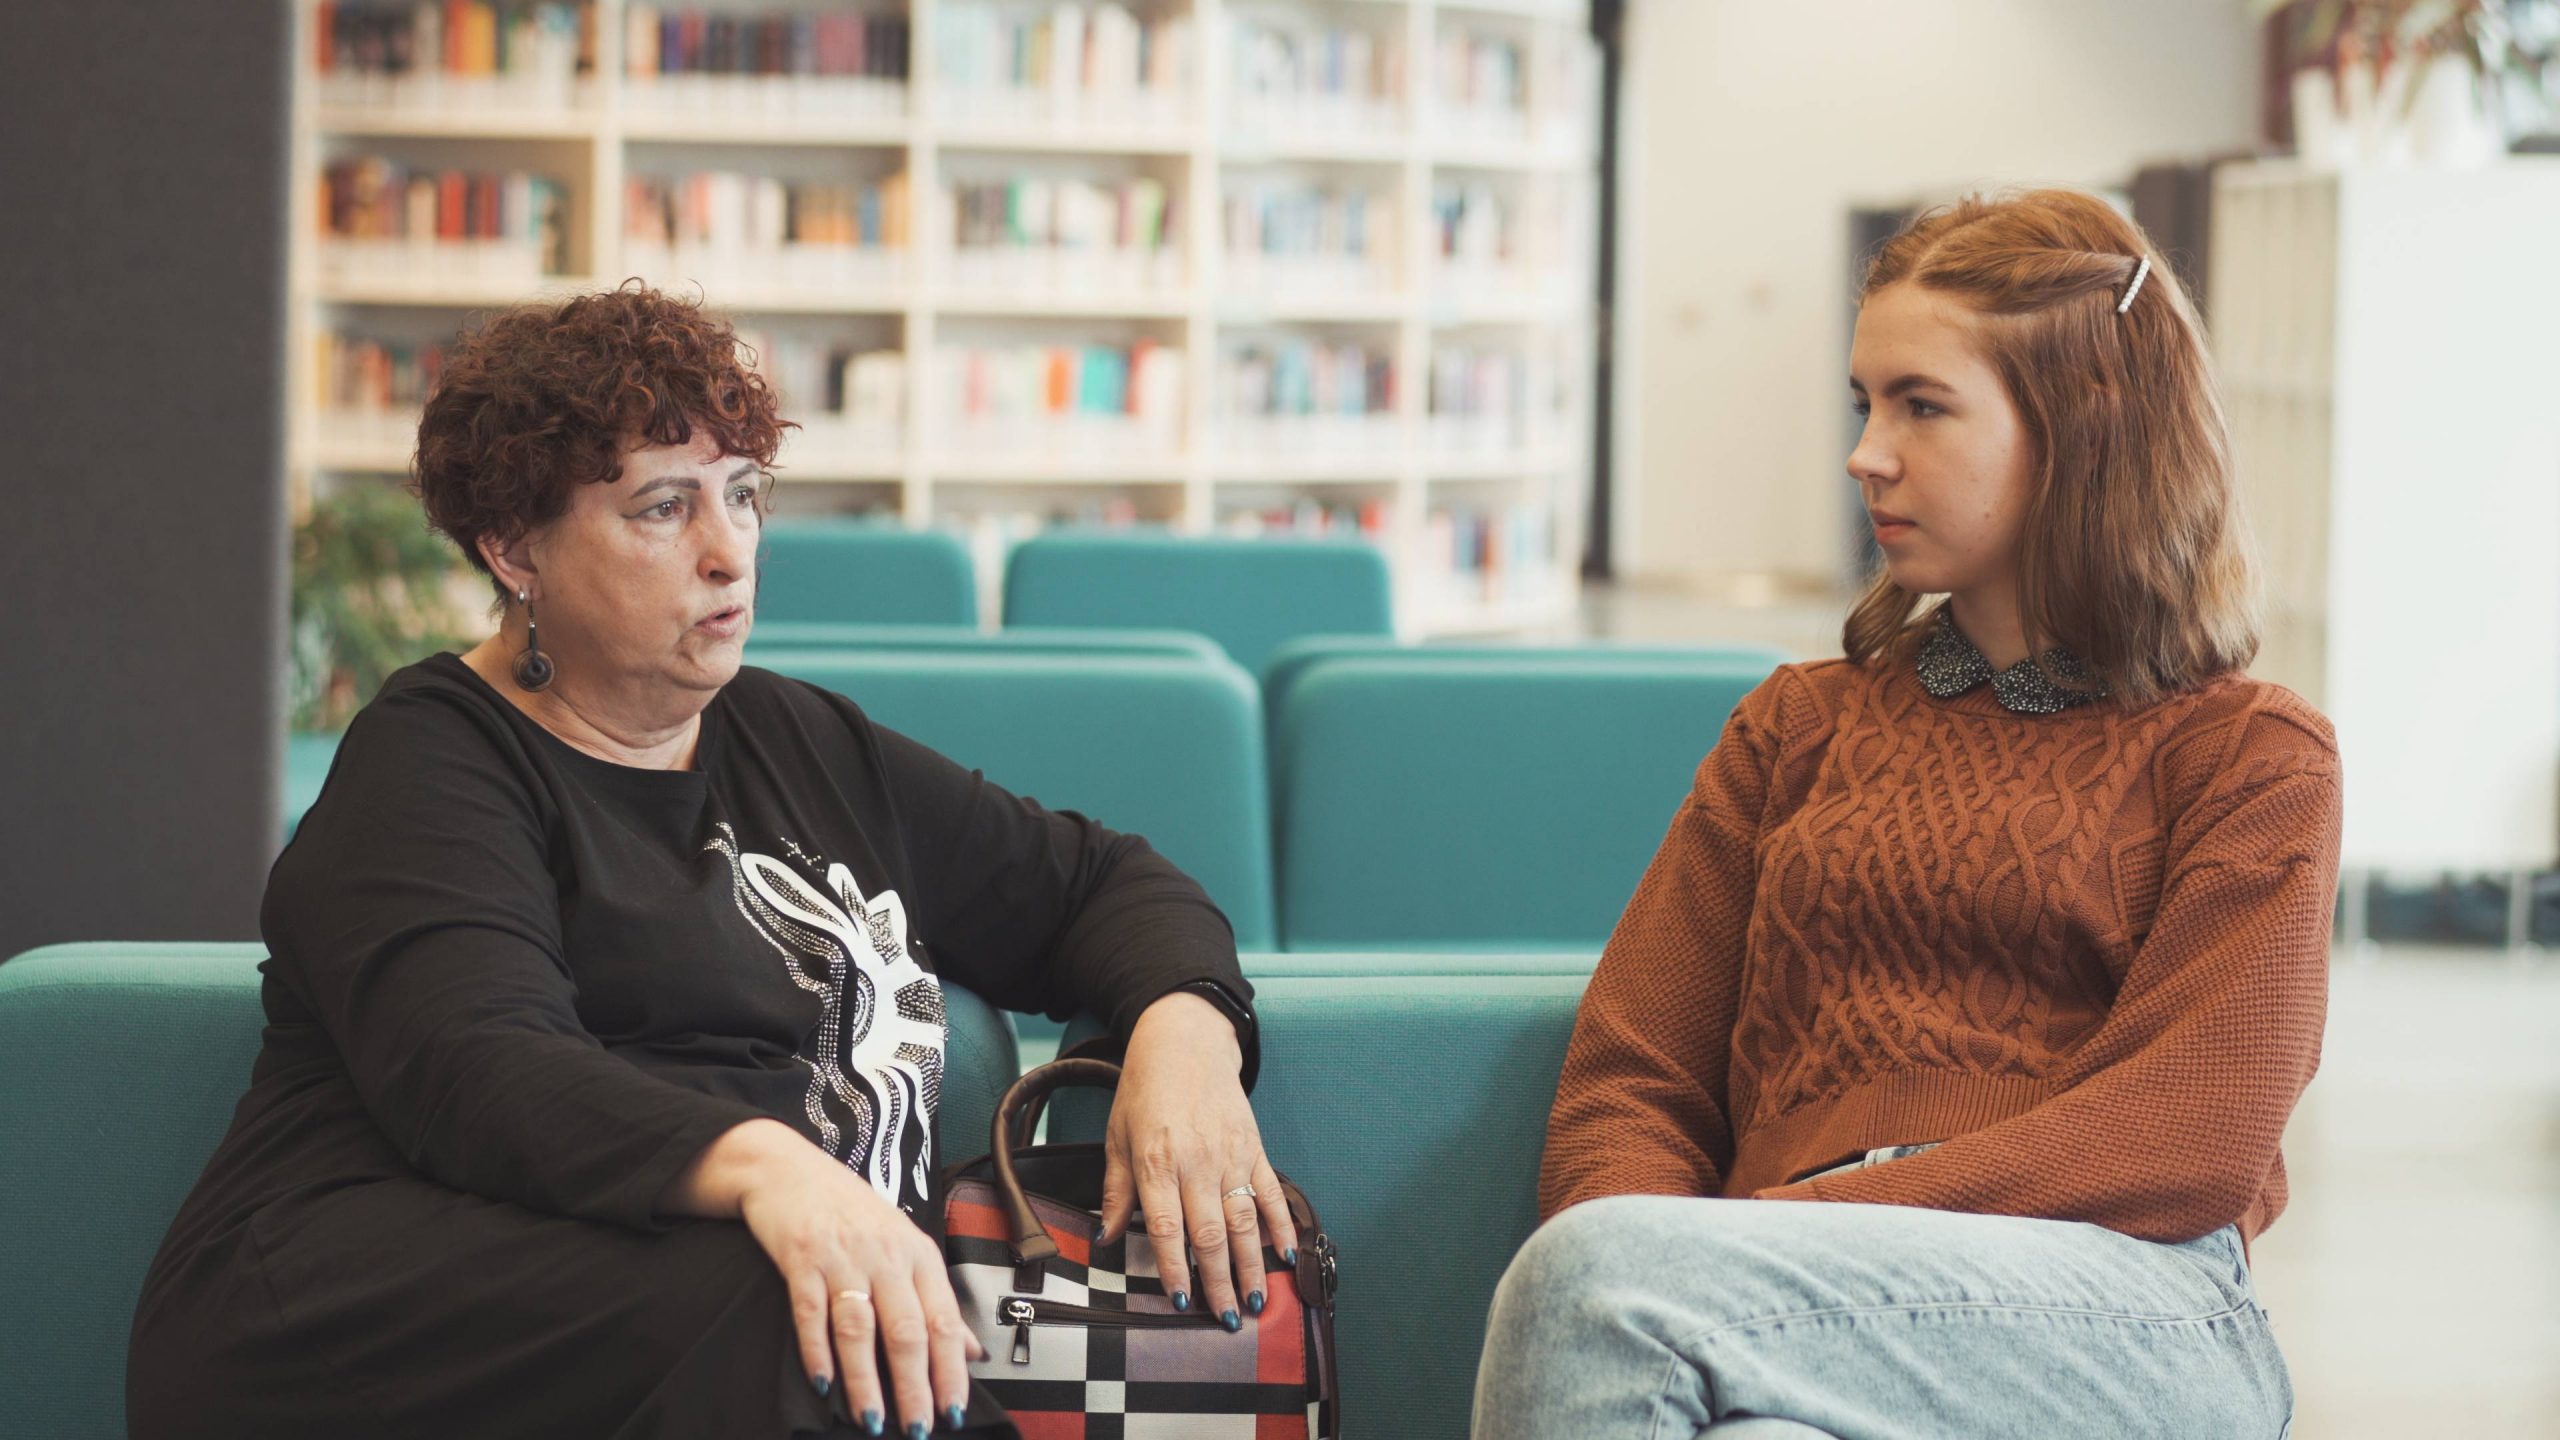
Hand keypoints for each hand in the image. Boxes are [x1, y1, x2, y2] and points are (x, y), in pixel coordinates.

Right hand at [706, 1122, 986, 1434]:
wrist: (790, 1169)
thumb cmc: (852, 1213)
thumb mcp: (905, 1247)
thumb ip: (935, 1300)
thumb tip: (970, 1350)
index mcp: (919, 1255)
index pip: (944, 1321)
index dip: (951, 1371)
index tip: (954, 1412)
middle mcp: (886, 1256)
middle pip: (906, 1330)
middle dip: (914, 1387)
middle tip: (916, 1428)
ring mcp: (842, 1258)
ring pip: (859, 1329)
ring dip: (865, 1380)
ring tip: (872, 1419)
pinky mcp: (801, 1260)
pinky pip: (811, 1314)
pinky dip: (816, 1352)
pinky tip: (823, 1383)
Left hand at [1095, 990, 1299, 1330]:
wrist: (1186, 1040)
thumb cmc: (1145, 1089)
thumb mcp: (1117, 1136)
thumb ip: (1116, 1189)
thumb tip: (1104, 1237)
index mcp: (1157, 1161)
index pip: (1165, 1227)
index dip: (1173, 1268)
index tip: (1179, 1302)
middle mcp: (1197, 1161)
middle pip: (1210, 1233)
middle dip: (1219, 1281)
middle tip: (1227, 1319)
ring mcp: (1231, 1155)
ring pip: (1245, 1220)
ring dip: (1253, 1264)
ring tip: (1258, 1299)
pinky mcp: (1254, 1147)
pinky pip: (1271, 1193)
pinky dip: (1281, 1225)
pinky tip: (1285, 1255)